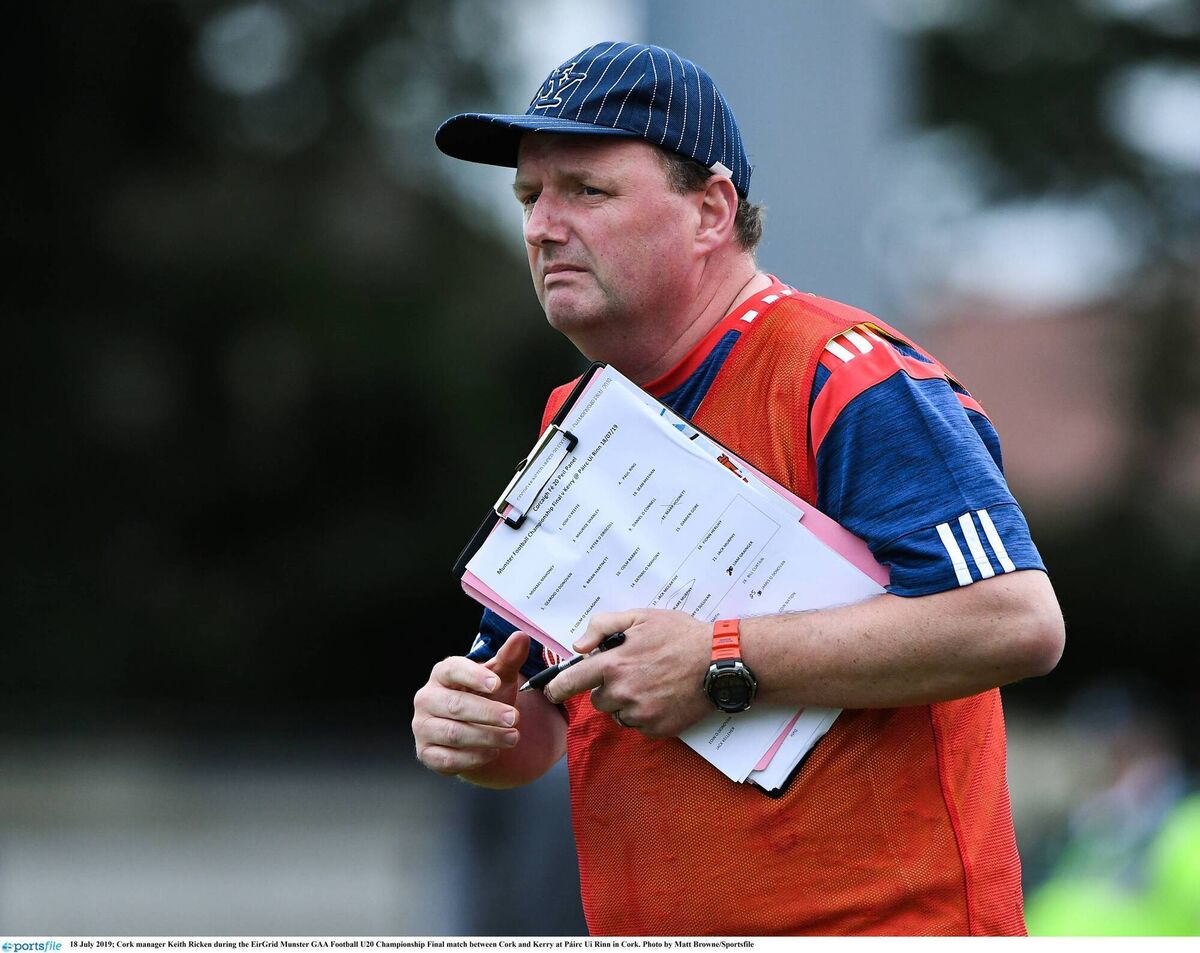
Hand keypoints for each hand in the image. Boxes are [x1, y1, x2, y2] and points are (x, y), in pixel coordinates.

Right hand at [412, 632, 528, 775]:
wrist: (474, 729)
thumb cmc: (484, 696)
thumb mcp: (499, 677)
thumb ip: (509, 658)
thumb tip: (521, 637)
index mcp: (442, 674)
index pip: (453, 670)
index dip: (475, 676)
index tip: (497, 683)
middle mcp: (426, 698)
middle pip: (455, 705)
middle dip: (488, 713)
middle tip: (515, 718)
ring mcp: (423, 726)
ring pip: (453, 733)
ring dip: (486, 737)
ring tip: (513, 737)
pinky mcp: (426, 752)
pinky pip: (447, 759)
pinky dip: (472, 757)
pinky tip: (493, 753)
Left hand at [543, 609, 710, 736]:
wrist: (719, 662)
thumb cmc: (680, 635)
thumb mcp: (640, 616)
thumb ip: (602, 626)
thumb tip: (578, 646)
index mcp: (613, 665)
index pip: (570, 683)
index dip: (557, 688)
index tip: (552, 691)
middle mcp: (622, 693)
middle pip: (597, 700)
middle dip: (607, 689)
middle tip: (630, 673)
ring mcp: (640, 714)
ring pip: (618, 714)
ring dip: (626, 703)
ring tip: (650, 683)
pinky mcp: (657, 729)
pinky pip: (638, 726)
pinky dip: (645, 715)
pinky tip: (662, 697)